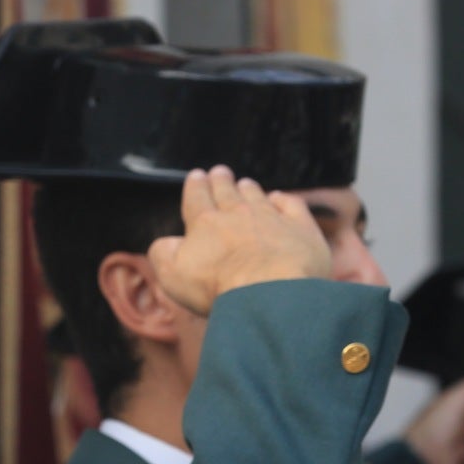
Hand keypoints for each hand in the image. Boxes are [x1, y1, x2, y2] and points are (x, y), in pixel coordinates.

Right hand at [147, 165, 330, 315]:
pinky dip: (283, 200)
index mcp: (205, 222)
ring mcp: (271, 218)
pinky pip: (291, 205)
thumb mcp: (173, 275)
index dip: (195, 186)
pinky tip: (279, 199)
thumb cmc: (218, 287)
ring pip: (256, 196)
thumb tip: (164, 243)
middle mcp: (238, 213)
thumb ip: (163, 254)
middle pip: (227, 191)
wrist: (270, 292)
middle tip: (219, 171)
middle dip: (220, 180)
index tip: (196, 176)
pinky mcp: (300, 228)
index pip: (197, 197)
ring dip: (248, 188)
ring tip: (245, 183)